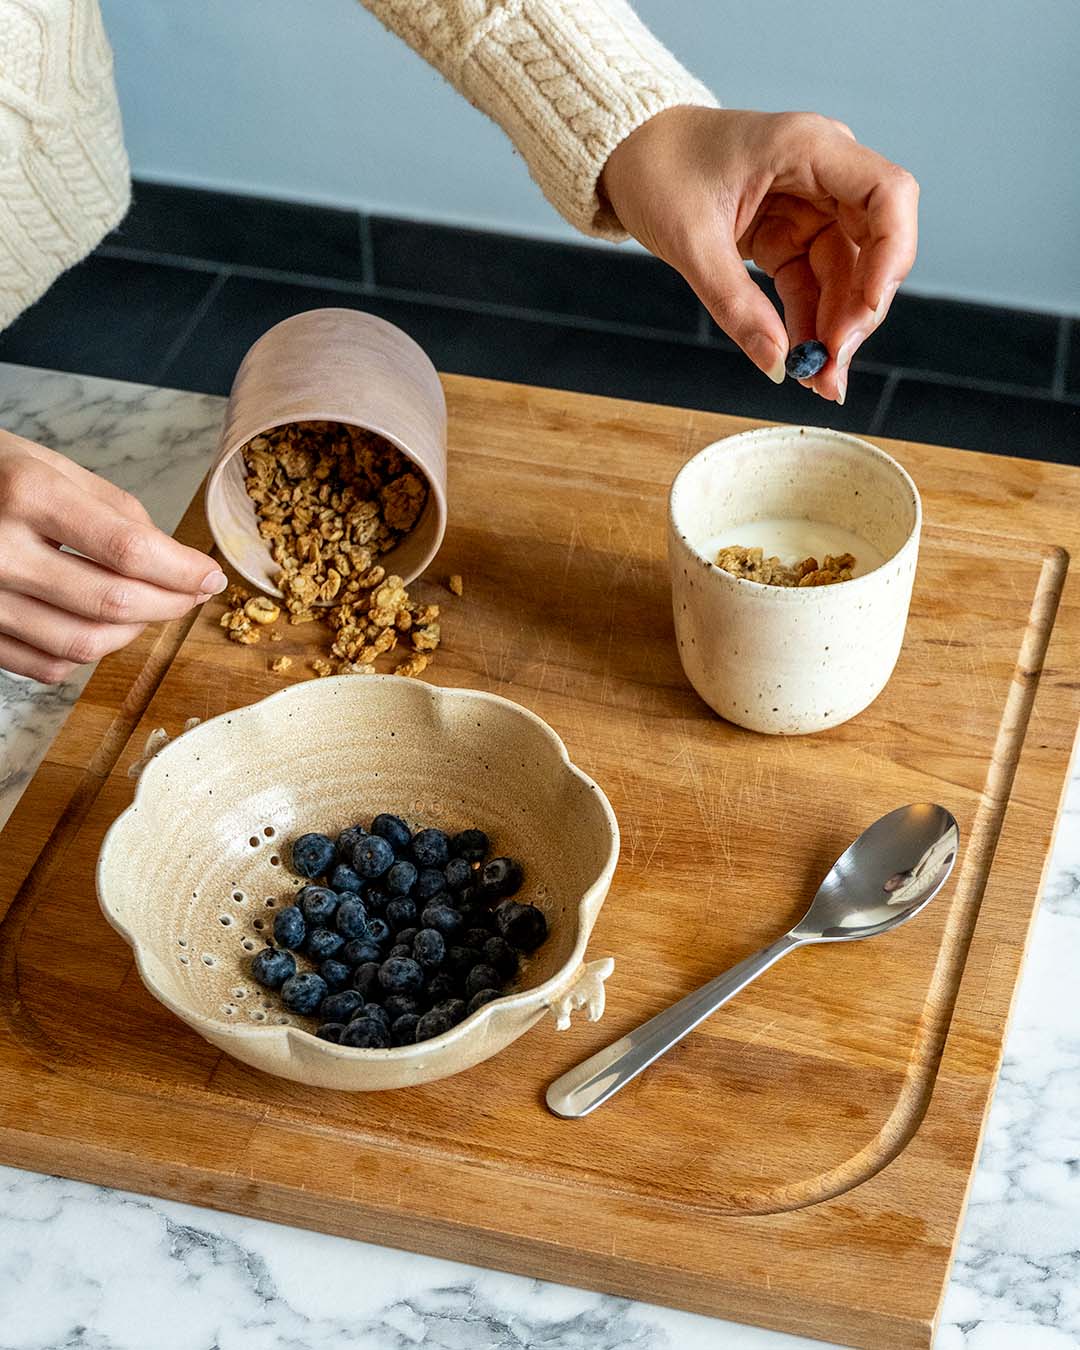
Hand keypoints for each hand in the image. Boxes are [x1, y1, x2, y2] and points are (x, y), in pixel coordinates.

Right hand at [0, 430, 226, 682]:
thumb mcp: (51, 466)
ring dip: (131, 634)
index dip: (181, 571)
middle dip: (169, 605)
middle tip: (192, 594)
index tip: (211, 577)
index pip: (128, 550)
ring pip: (82, 645)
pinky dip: (85, 654)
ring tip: (148, 608)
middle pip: (111, 604)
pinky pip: (45, 666)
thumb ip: (117, 512)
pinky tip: (96, 626)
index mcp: (26, 495)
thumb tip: (175, 561)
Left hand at [600, 107, 918, 402]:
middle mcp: (823, 175)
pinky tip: (801, 364)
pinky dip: (810, 326)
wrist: (629, 152)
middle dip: (858, 313)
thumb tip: (776, 364)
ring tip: (819, 382)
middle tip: (831, 371)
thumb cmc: (659, 170)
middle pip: (873, 247)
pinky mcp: (790, 236)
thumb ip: (736, 303)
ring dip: (836, 331)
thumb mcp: (692, 240)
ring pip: (845, 277)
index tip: (867, 312)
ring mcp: (810, 207)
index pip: (888, 195)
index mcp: (809, 148)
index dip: (891, 255)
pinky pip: (813, 287)